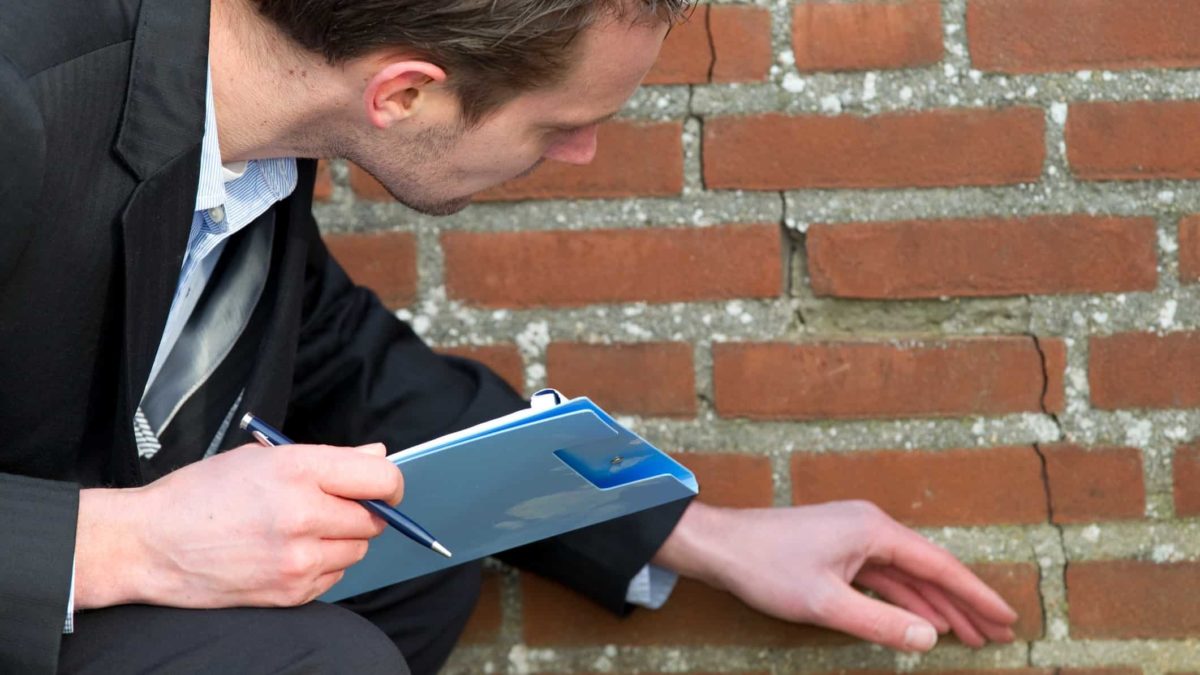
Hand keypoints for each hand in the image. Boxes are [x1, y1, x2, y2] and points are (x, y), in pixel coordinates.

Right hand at [75, 442, 402, 609]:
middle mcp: (303, 514)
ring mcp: (298, 558)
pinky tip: (287, 554)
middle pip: (373, 518)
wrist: (149, 544)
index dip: (389, 483)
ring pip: (357, 550)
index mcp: (298, 469)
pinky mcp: (291, 592)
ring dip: (341, 540)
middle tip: (327, 506)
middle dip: (360, 511)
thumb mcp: (262, 456)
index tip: (383, 488)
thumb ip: (329, 457)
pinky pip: (334, 577)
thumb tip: (378, 454)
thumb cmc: (202, 494)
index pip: (381, 477)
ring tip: (300, 530)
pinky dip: (322, 566)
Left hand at [653, 500, 1017, 651]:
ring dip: (936, 604)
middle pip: (929, 569)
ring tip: (969, 636)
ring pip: (907, 575)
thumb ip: (881, 623)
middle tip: (998, 635)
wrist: (720, 545)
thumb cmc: (767, 568)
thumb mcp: (826, 604)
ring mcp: (854, 536)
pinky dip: (905, 599)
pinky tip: (921, 620)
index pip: (939, 566)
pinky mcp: (838, 548)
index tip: (1007, 618)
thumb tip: (931, 637)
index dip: (975, 595)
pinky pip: (883, 576)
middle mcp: (870, 526)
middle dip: (964, 603)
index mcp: (874, 530)